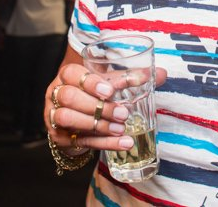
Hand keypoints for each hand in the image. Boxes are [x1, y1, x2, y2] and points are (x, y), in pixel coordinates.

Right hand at [45, 63, 166, 153]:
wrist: (76, 121)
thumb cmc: (93, 95)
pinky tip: (124, 144)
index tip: (110, 91)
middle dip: (97, 106)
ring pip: (68, 118)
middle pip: (69, 97)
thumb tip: (163, 74)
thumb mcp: (109, 84)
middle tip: (123, 113)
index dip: (90, 82)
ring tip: (121, 129)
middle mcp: (56, 94)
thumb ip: (131, 78)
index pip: (72, 73)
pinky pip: (81, 141)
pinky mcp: (62, 138)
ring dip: (98, 125)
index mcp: (67, 76)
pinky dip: (104, 143)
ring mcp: (54, 117)